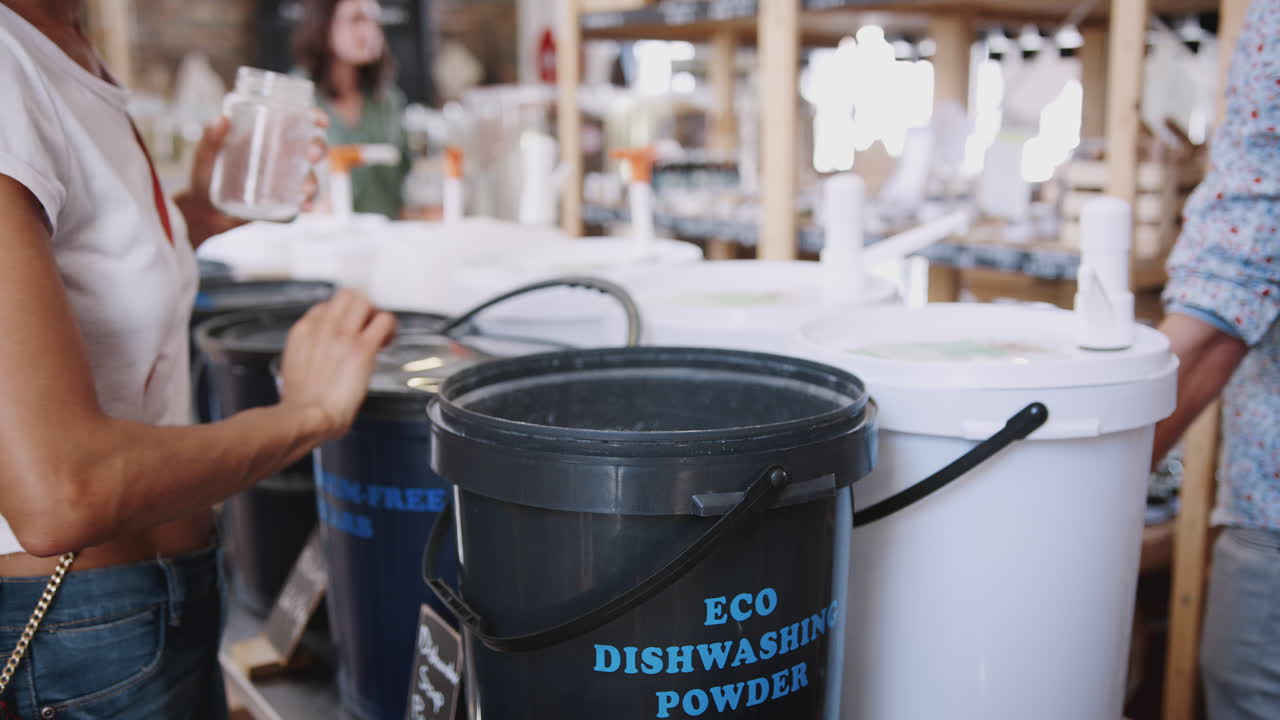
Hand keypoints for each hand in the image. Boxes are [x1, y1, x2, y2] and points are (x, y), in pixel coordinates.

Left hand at [175, 111, 329, 248]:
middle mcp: (279, 156)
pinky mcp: (283, 201)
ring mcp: (283, 180)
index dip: (313, 118)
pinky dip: (308, 203)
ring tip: (305, 191)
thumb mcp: (204, 156)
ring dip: (314, 180)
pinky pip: (302, 200)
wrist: (203, 213)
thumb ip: (210, 139)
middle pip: (310, 146)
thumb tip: (222, 119)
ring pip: (310, 174)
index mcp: (265, 137)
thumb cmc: (204, 178)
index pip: (294, 122)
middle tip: (311, 156)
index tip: (321, 122)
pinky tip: (306, 206)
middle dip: (318, 148)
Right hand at [277, 289, 396, 440]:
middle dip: (361, 308)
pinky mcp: (362, 349)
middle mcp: (323, 328)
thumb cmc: (301, 404)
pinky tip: (387, 342)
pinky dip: (390, 327)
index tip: (349, 329)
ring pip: (365, 301)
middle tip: (367, 325)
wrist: (305, 416)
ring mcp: (342, 335)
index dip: (341, 317)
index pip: (325, 306)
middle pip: (347, 295)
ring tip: (379, 332)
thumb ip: (309, 354)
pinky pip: (384, 320)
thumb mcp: (295, 368)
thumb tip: (322, 357)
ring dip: (375, 314)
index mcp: (304, 332)